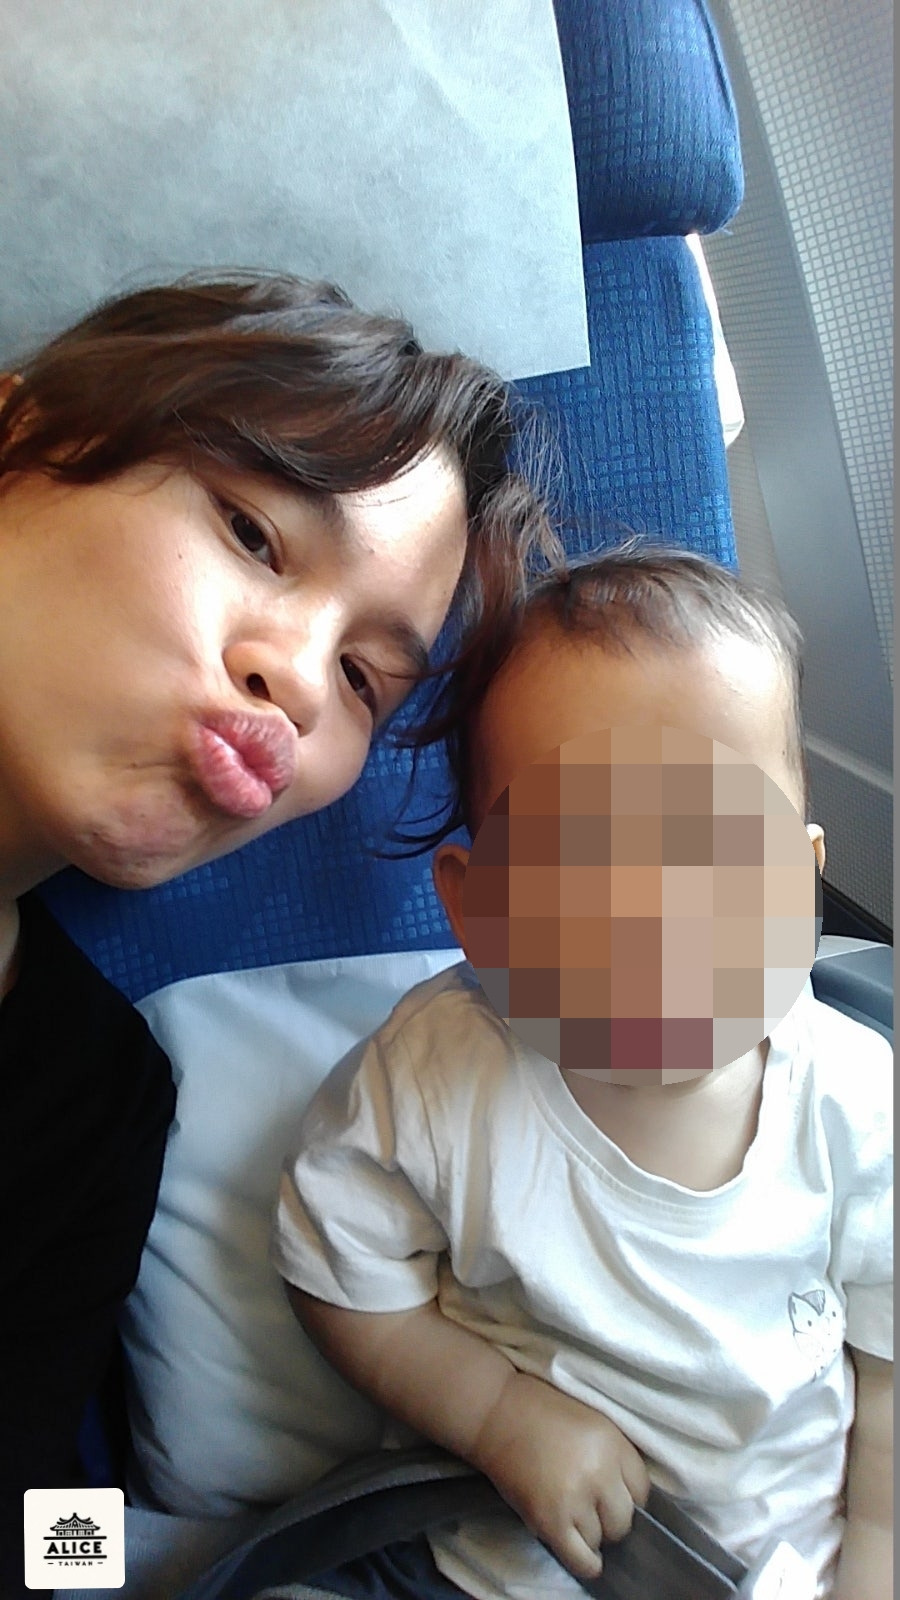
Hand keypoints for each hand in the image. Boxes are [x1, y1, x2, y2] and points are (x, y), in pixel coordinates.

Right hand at [470, 1369, 649, 1581]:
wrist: (494, 1413)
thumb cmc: (541, 1411)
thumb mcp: (592, 1421)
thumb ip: (613, 1455)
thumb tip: (628, 1495)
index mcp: (612, 1442)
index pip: (642, 1489)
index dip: (628, 1495)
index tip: (614, 1496)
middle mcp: (599, 1471)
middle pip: (624, 1518)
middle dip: (610, 1518)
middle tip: (591, 1508)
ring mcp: (575, 1498)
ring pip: (600, 1538)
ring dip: (589, 1533)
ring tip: (572, 1517)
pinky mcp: (550, 1520)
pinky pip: (580, 1558)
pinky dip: (586, 1563)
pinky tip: (587, 1558)